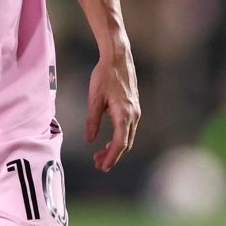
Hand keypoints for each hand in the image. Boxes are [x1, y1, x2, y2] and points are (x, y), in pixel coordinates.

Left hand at [84, 46, 140, 171]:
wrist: (118, 58)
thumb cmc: (105, 76)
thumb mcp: (94, 99)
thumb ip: (92, 121)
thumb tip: (89, 140)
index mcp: (124, 114)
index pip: (120, 143)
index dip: (111, 157)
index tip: (103, 167)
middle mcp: (133, 115)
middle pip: (125, 143)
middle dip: (112, 156)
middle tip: (97, 164)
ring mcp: (135, 111)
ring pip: (127, 137)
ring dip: (115, 148)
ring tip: (99, 155)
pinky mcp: (134, 108)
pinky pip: (128, 129)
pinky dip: (119, 138)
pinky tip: (108, 141)